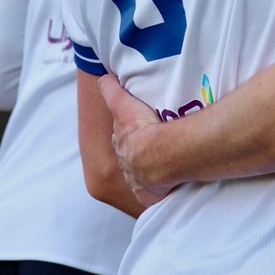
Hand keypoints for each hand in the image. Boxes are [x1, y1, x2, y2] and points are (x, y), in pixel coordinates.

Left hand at [98, 75, 179, 207]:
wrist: (158, 156)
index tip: (138, 132)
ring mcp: (137, 183)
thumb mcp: (123, 105)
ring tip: (166, 165)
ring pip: (142, 177)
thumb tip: (104, 79)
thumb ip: (112, 91)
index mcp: (120, 146)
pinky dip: (161, 191)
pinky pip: (155, 194)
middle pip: (131, 159)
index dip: (128, 135)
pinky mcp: (150, 196)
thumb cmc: (142, 130)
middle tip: (153, 148)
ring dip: (150, 172)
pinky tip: (170, 186)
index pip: (122, 140)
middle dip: (137, 155)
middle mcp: (126, 167)